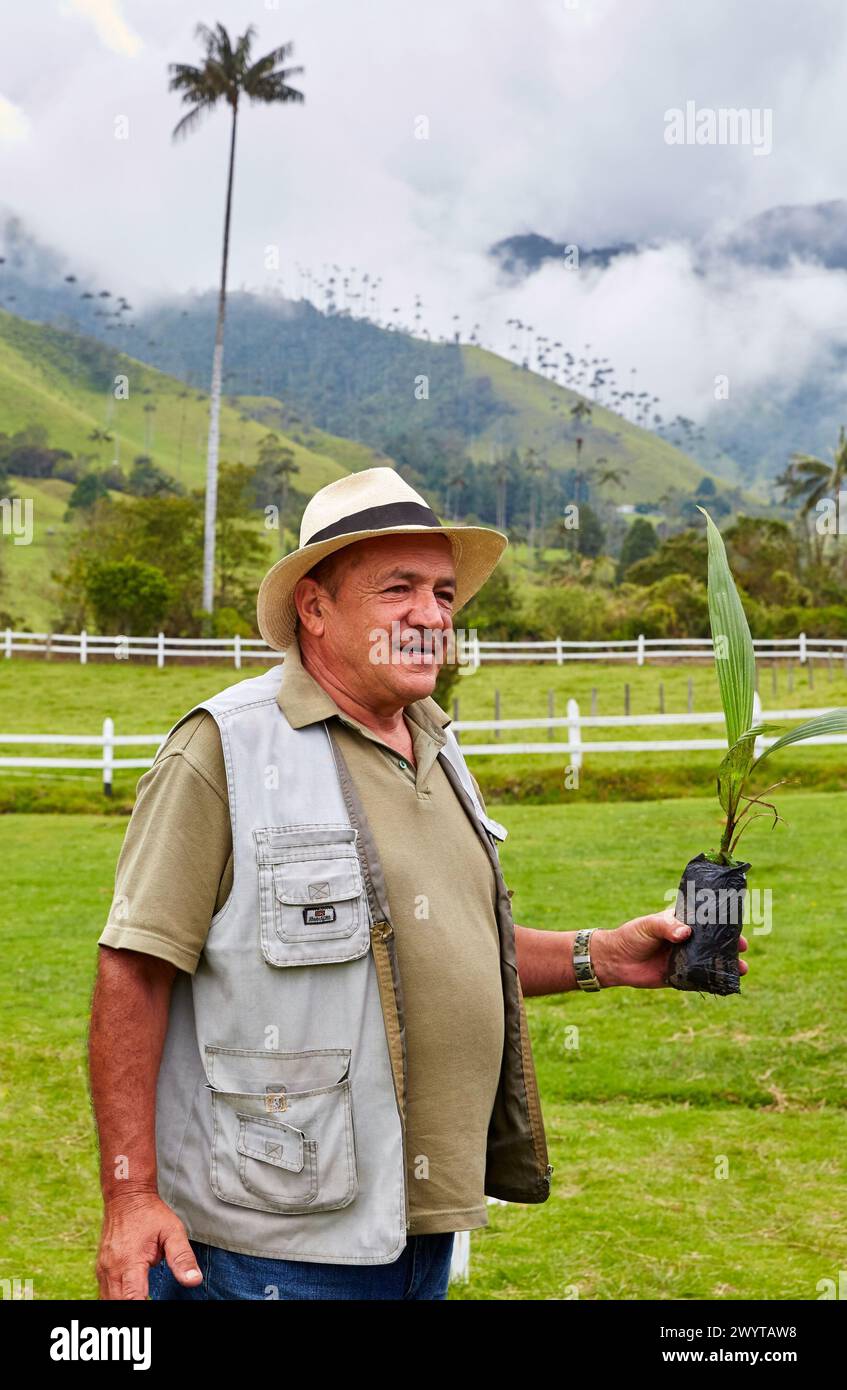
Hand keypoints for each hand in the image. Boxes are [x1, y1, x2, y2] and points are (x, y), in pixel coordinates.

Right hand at [96, 1190, 202, 1298]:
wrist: (127, 1196)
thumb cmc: (151, 1214)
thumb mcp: (173, 1231)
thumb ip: (182, 1258)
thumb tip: (194, 1281)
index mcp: (129, 1262)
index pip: (133, 1299)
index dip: (144, 1308)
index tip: (154, 1304)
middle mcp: (111, 1269)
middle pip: (118, 1304)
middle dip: (134, 1311)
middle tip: (151, 1301)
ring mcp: (103, 1270)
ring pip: (108, 1301)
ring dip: (124, 1305)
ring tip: (144, 1300)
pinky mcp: (101, 1269)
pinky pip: (104, 1293)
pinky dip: (116, 1300)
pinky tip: (129, 1299)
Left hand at [590, 907, 749, 988]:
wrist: (616, 961)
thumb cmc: (632, 936)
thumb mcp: (649, 925)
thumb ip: (667, 927)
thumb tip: (685, 933)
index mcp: (681, 923)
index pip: (706, 920)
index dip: (723, 922)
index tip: (737, 924)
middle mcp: (686, 941)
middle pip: (713, 942)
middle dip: (730, 945)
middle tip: (743, 948)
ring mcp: (685, 959)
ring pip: (710, 962)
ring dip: (726, 965)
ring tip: (742, 969)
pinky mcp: (680, 977)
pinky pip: (700, 981)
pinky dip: (713, 982)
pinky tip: (726, 984)